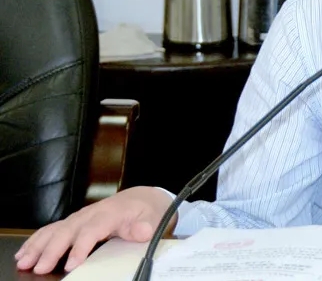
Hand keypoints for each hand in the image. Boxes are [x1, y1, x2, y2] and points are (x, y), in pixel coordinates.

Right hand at [15, 186, 174, 273]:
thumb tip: (141, 230)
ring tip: (24, 261)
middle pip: (68, 230)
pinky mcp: (76, 221)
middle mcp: (92, 213)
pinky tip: (25, 252)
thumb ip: (145, 226)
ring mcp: (81, 216)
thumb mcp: (153, 218)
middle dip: (52, 249)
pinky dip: (37, 240)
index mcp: (110, 213)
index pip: (92, 230)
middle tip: (40, 267)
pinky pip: (53, 229)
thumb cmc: (147, 211)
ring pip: (56, 229)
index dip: (80, 247)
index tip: (71, 264)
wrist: (144, 198)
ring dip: (38, 245)